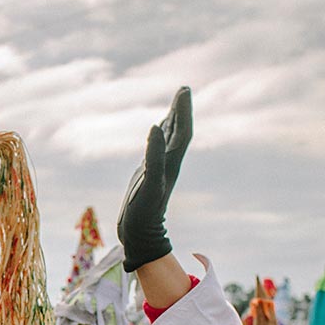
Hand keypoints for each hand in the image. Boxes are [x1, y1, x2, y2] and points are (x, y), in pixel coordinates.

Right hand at [117, 86, 191, 271]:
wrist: (140, 235)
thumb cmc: (144, 213)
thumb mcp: (149, 184)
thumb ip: (154, 156)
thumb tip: (157, 128)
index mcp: (171, 163)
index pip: (182, 132)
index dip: (184, 111)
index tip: (184, 91)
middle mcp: (168, 163)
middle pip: (178, 131)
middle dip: (181, 110)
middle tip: (183, 89)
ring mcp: (159, 168)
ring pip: (169, 139)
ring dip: (172, 120)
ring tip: (176, 102)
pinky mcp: (149, 174)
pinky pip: (156, 149)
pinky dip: (158, 136)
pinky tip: (157, 129)